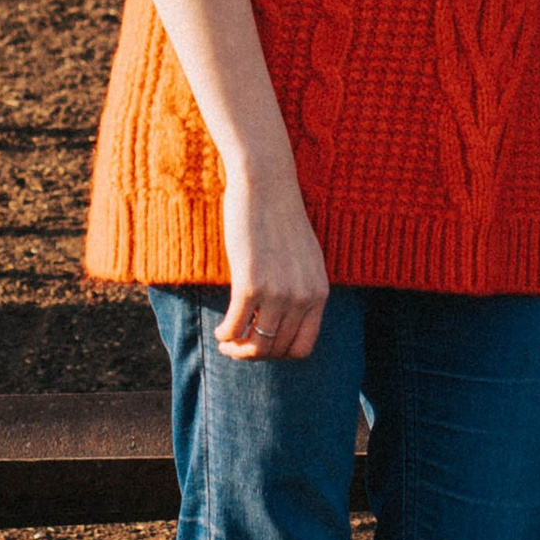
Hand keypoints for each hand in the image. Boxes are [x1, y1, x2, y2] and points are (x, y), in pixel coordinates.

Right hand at [218, 158, 328, 361]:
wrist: (265, 185)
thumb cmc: (280, 218)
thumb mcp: (304, 258)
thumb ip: (301, 289)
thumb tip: (283, 322)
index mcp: (319, 292)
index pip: (303, 346)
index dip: (279, 353)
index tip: (262, 344)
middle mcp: (303, 296)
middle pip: (278, 349)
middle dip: (255, 354)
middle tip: (237, 347)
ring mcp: (278, 292)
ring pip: (257, 344)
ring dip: (238, 350)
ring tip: (227, 342)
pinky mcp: (250, 283)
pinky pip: (235, 326)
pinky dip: (225, 334)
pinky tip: (220, 331)